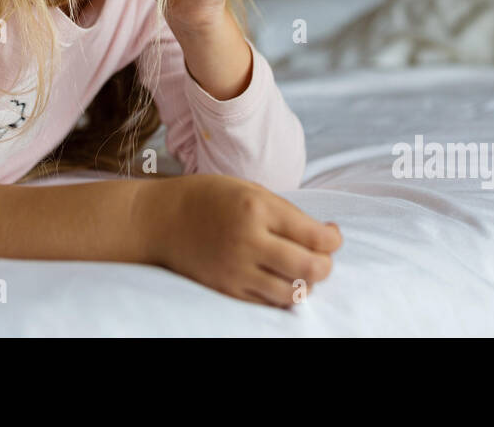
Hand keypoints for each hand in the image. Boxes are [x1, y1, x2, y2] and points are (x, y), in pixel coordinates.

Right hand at [135, 173, 342, 307]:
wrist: (160, 220)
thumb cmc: (208, 198)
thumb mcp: (249, 189)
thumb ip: (285, 213)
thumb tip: (322, 236)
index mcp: (257, 209)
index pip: (315, 235)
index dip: (334, 238)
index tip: (332, 235)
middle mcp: (248, 242)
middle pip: (311, 268)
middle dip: (326, 265)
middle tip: (322, 257)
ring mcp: (236, 270)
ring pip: (293, 292)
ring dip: (307, 283)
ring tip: (300, 269)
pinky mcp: (226, 289)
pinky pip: (268, 303)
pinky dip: (282, 294)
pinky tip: (279, 279)